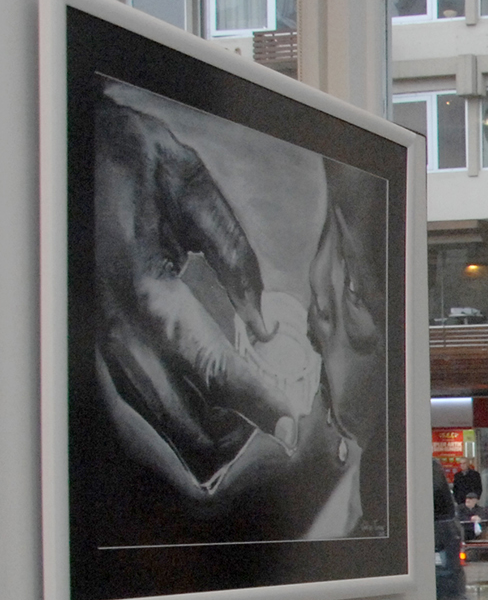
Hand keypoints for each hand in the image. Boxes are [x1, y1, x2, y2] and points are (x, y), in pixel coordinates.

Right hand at [93, 97, 298, 498]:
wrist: (83, 154)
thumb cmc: (140, 168)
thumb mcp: (196, 195)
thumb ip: (235, 262)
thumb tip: (262, 327)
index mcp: (145, 293)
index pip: (211, 368)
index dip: (257, 403)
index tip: (292, 421)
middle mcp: (117, 332)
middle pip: (188, 419)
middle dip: (242, 435)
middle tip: (284, 427)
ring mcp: (102, 352)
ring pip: (158, 434)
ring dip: (211, 445)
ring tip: (254, 435)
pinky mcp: (98, 359)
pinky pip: (133, 425)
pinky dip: (173, 444)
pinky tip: (210, 442)